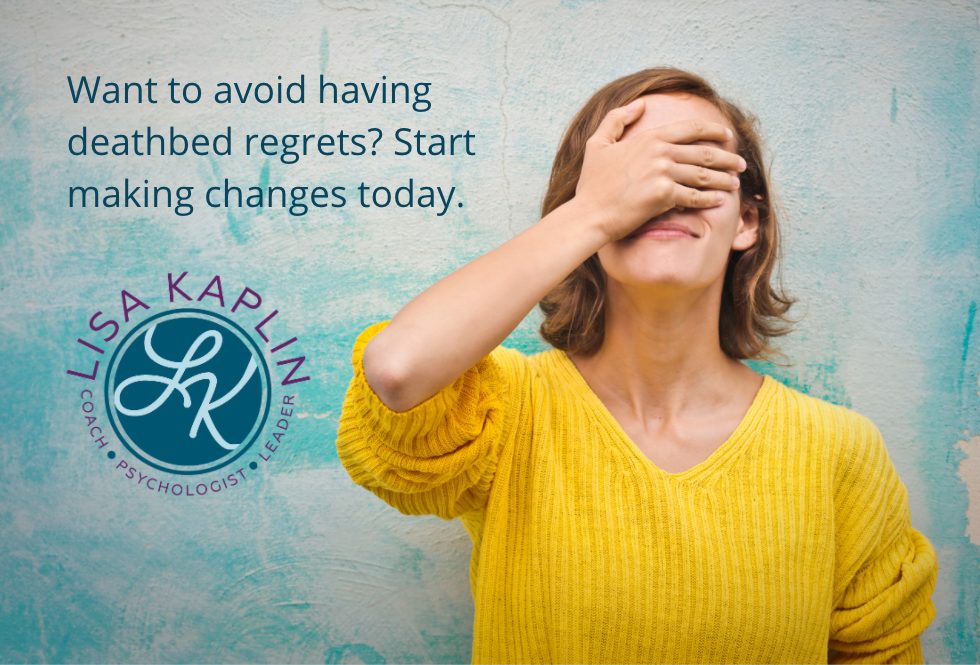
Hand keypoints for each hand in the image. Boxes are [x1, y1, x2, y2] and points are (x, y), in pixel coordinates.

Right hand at [574, 97, 746, 241]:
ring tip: (735, 183)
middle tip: (740, 164)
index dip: (713, 130)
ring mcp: (663, 173)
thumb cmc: (592, 184)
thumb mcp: (598, 143)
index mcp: (649, 138)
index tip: (727, 136)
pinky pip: (695, 197)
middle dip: (727, 158)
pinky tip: (720, 201)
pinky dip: (710, 199)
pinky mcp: (664, 196)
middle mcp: (660, 152)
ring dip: (723, 179)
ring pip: (703, 175)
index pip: (691, 128)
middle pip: (703, 152)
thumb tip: (639, 103)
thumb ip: (616, 119)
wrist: (589, 214)